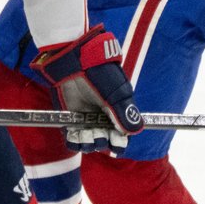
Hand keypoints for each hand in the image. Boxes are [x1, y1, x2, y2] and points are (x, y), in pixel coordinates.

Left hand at [31, 26, 142, 154]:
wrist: (75, 60)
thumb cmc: (99, 74)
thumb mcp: (115, 93)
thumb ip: (123, 113)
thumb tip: (135, 131)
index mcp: (118, 112)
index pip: (122, 135)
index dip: (120, 142)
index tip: (117, 141)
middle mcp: (102, 118)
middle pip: (105, 140)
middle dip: (103, 141)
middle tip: (99, 134)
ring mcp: (85, 118)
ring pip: (89, 141)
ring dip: (89, 143)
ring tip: (87, 135)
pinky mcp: (70, 118)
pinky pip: (73, 137)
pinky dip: (74, 141)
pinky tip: (76, 137)